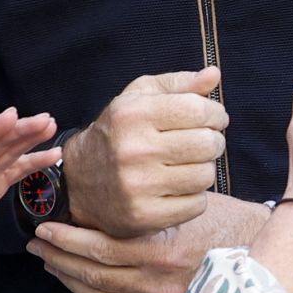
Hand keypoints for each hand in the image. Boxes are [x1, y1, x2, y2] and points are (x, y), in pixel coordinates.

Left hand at [29, 195, 268, 292]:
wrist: (271, 264)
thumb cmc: (231, 225)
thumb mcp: (190, 208)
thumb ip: (150, 214)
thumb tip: (107, 206)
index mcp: (161, 252)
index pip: (98, 249)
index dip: (66, 240)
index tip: (44, 229)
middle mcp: (157, 284)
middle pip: (92, 275)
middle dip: (59, 258)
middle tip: (36, 244)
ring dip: (71, 279)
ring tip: (50, 263)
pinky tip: (81, 283)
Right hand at [62, 69, 227, 238]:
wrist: (78, 181)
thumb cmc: (118, 133)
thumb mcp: (139, 98)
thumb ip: (178, 84)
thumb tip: (214, 75)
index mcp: (132, 114)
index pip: (198, 110)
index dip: (215, 114)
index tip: (212, 119)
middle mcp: (132, 149)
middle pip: (207, 144)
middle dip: (213, 141)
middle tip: (201, 143)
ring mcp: (137, 186)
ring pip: (205, 175)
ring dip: (203, 169)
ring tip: (187, 165)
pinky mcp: (143, 216)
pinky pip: (196, 205)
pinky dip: (194, 196)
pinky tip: (176, 188)